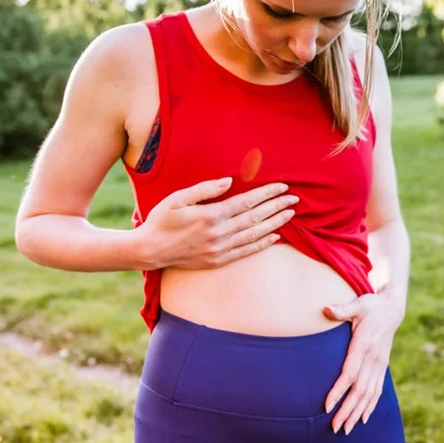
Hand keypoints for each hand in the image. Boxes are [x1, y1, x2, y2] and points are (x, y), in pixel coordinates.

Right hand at [134, 177, 296, 268]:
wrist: (149, 251)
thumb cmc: (161, 220)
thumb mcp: (177, 199)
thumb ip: (204, 189)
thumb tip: (228, 181)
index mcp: (211, 215)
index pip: (247, 202)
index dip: (267, 194)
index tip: (282, 187)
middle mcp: (219, 234)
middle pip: (256, 217)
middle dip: (277, 206)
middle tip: (294, 199)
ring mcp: (219, 249)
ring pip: (255, 235)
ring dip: (275, 224)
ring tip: (290, 214)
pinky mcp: (218, 261)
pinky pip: (246, 252)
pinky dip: (263, 244)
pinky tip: (275, 237)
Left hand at [322, 293, 404, 434]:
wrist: (393, 308)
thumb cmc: (371, 306)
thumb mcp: (358, 304)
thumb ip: (342, 309)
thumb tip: (326, 309)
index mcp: (364, 345)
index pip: (350, 373)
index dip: (339, 391)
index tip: (327, 406)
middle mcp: (373, 358)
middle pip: (359, 390)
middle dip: (347, 410)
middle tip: (334, 427)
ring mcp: (379, 364)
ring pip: (369, 394)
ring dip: (357, 412)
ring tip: (346, 429)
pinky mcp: (382, 366)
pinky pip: (377, 390)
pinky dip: (370, 406)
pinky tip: (362, 418)